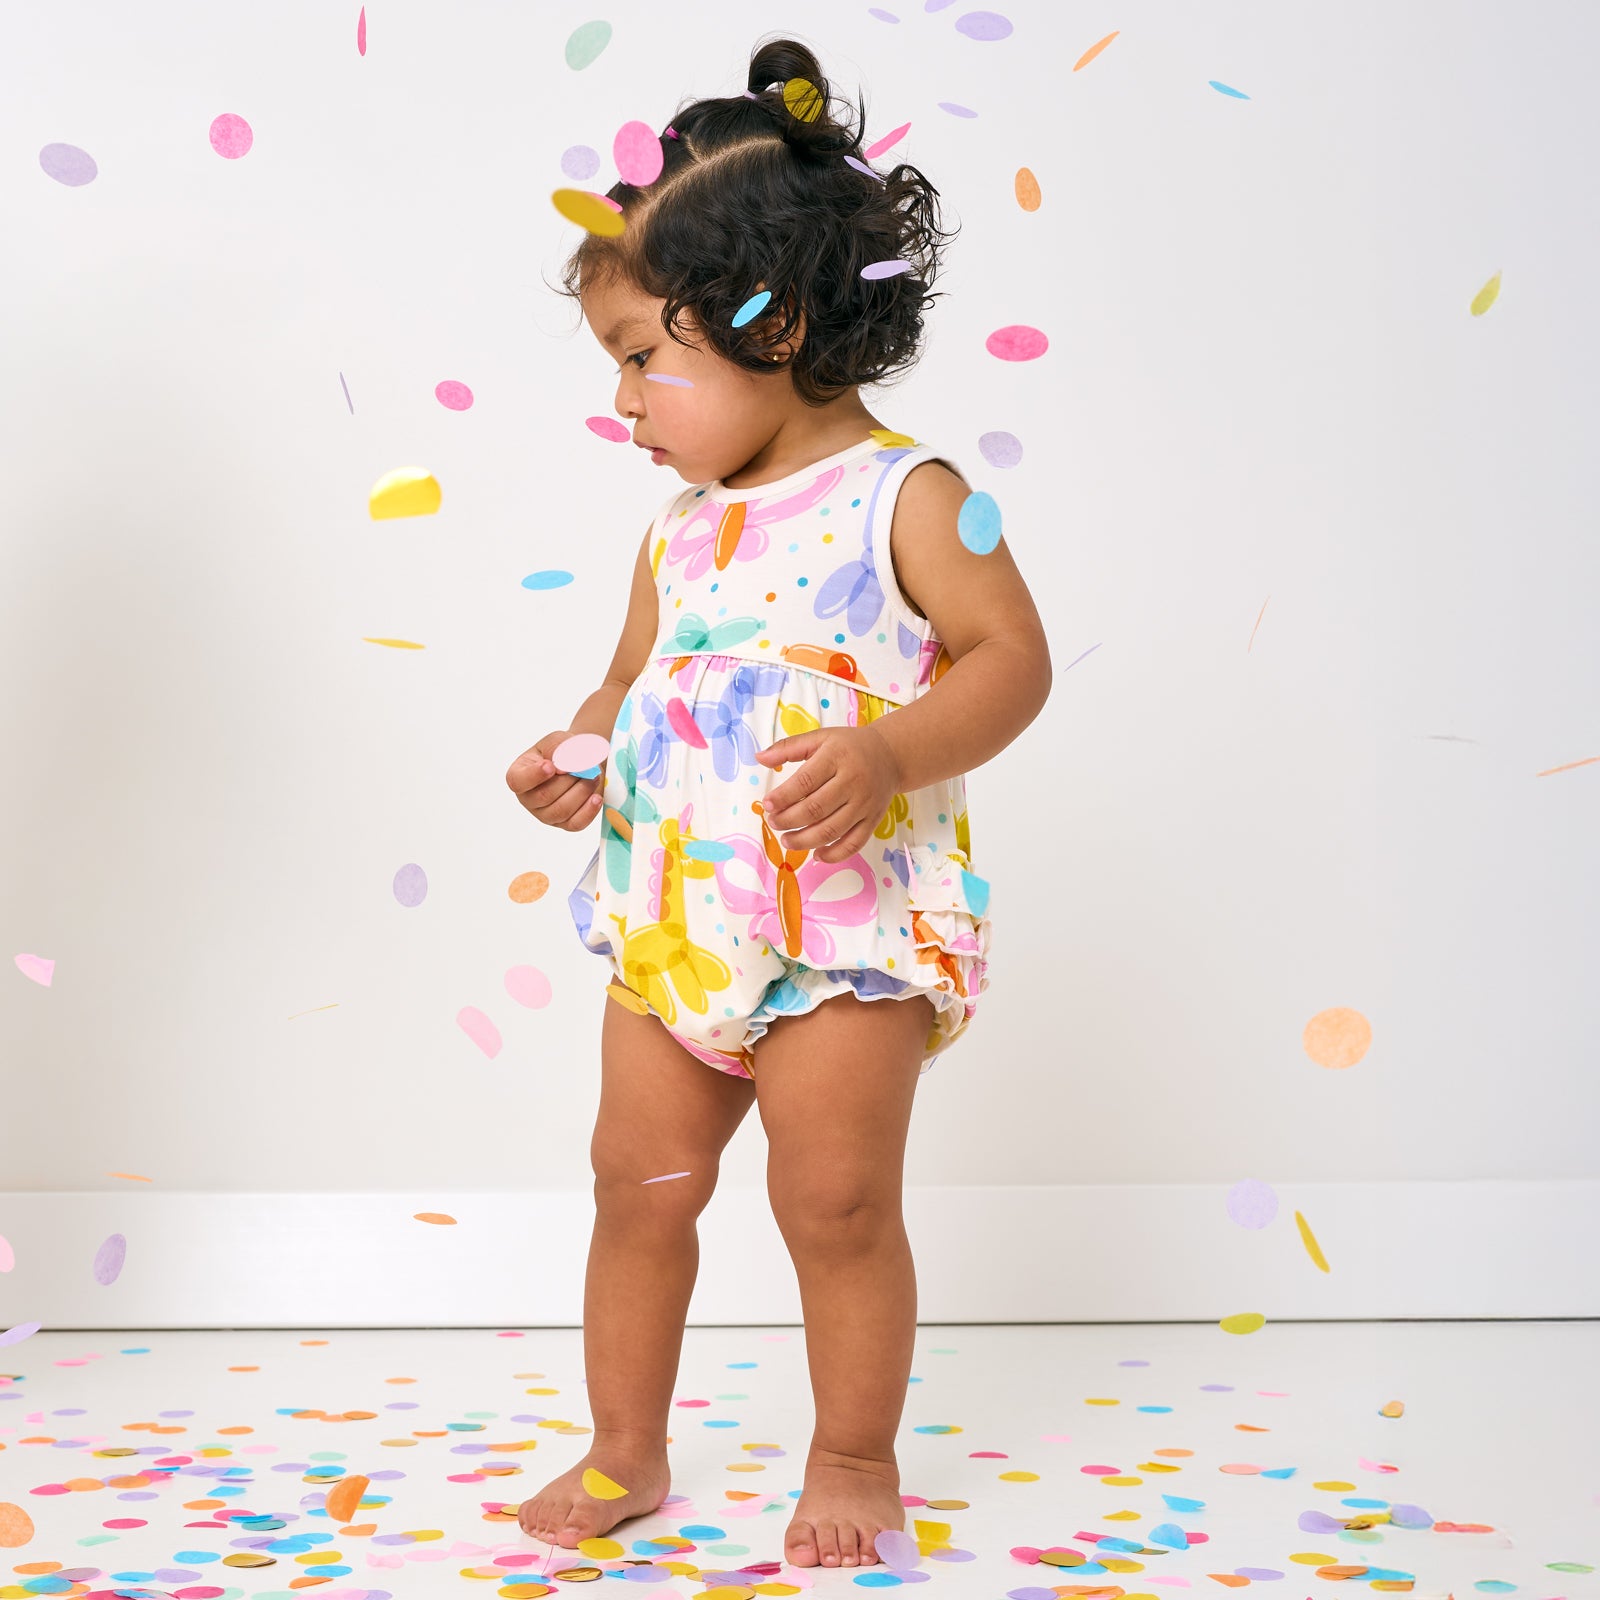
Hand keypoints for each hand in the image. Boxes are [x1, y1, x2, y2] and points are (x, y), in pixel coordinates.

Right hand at [506, 729, 605, 830]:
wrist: (582, 762)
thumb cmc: (563, 751)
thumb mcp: (558, 740)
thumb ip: (557, 748)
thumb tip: (562, 767)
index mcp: (519, 775)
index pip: (518, 782)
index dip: (534, 775)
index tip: (551, 765)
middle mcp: (529, 799)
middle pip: (544, 796)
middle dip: (568, 780)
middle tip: (584, 767)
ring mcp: (545, 814)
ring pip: (561, 810)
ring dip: (581, 792)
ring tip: (592, 777)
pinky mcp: (565, 824)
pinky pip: (575, 824)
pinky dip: (588, 810)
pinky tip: (596, 797)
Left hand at [754, 724, 901, 863]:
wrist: (891, 755)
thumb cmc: (849, 746)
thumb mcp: (820, 738)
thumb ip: (788, 748)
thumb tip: (759, 758)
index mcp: (837, 757)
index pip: (805, 782)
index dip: (783, 797)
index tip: (767, 805)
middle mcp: (853, 781)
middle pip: (815, 809)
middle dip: (789, 820)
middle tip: (773, 823)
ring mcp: (864, 804)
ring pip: (832, 830)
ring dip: (804, 840)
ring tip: (787, 840)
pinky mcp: (873, 820)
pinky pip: (853, 843)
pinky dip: (834, 854)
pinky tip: (816, 854)